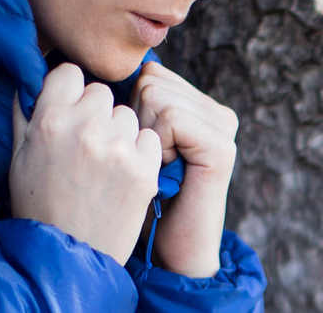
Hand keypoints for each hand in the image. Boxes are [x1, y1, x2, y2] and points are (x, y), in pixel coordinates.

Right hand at [10, 63, 161, 265]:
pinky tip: (123, 173)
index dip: (71, 90)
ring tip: (105, 163)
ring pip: (128, 115)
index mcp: (49, 120)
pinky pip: (150, 137)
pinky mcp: (144, 168)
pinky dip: (141, 151)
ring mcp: (118, 148)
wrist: (67, 254)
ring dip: (120, 131)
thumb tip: (33, 76)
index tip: (71, 108)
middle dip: (96, 112)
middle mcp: (84, 128)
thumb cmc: (39, 204)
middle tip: (88, 144)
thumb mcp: (19, 156)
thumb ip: (26, 112)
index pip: (70, 72)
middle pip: (101, 93)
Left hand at [132, 61, 238, 277]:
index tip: (138, 151)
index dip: (129, 111)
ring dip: (144, 138)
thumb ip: (132, 107)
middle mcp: (216, 111)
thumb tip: (100, 70)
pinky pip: (172, 119)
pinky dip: (158, 147)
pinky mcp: (222, 147)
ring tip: (158, 170)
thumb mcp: (132, 144)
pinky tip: (168, 173)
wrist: (168, 252)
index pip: (150, 74)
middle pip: (151, 81)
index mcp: (198, 106)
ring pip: (157, 97)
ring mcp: (222, 127)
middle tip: (149, 163)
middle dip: (135, 123)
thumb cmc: (139, 202)